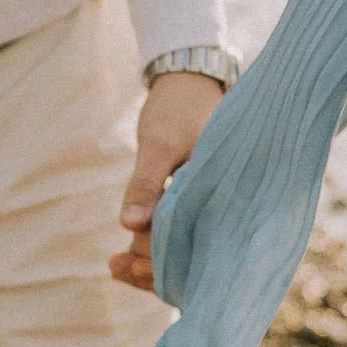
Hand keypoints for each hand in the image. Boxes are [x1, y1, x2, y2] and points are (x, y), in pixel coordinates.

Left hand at [109, 71, 225, 287]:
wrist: (188, 81)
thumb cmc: (178, 107)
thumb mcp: (159, 144)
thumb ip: (146, 184)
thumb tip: (128, 227)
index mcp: (232, 189)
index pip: (202, 241)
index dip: (167, 259)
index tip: (131, 264)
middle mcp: (230, 201)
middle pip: (196, 251)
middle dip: (155, 265)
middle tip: (116, 265)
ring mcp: (216, 202)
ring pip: (187, 245)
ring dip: (152, 258)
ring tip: (115, 265)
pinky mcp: (201, 201)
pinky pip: (181, 231)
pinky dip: (155, 243)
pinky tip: (125, 254)